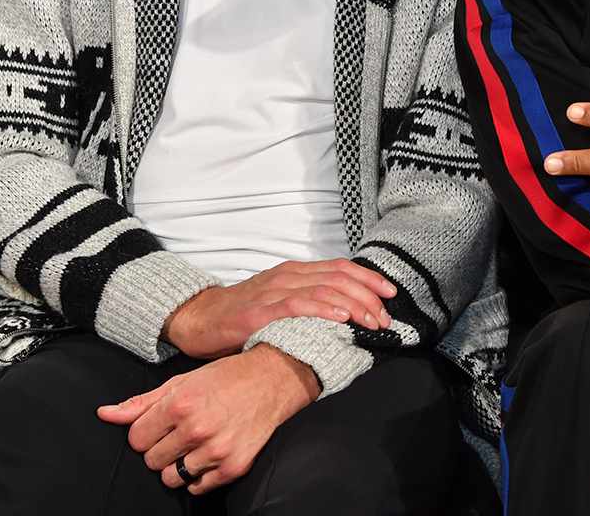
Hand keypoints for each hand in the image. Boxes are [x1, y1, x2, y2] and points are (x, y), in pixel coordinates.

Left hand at [97, 344, 318, 494]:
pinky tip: (209, 455)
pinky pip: (198, 488)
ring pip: (172, 478)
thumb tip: (105, 415)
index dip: (145, 433)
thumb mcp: (180, 382)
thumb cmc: (224, 378)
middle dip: (160, 449)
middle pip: (151, 461)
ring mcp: (216, 450)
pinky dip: (199, 476)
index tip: (160, 426)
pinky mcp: (233, 466)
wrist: (272, 380)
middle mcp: (196, 429)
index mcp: (179, 405)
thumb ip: (141, 402)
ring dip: (178, 465)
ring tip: (193, 445)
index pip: (136, 439)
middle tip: (179, 433)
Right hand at [162, 258, 396, 358]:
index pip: (341, 268)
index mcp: (295, 273)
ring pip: (324, 289)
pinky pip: (297, 305)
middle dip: (368, 297)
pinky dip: (323, 309)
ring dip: (354, 305)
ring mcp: (274, 291)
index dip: (369, 279)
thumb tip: (346, 318)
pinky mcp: (260, 311)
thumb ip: (307, 304)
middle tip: (385, 318)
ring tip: (372, 320)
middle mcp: (288, 276)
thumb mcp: (279, 302)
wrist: (199, 318)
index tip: (390, 294)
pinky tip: (340, 317)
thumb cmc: (241, 315)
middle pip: (339, 278)